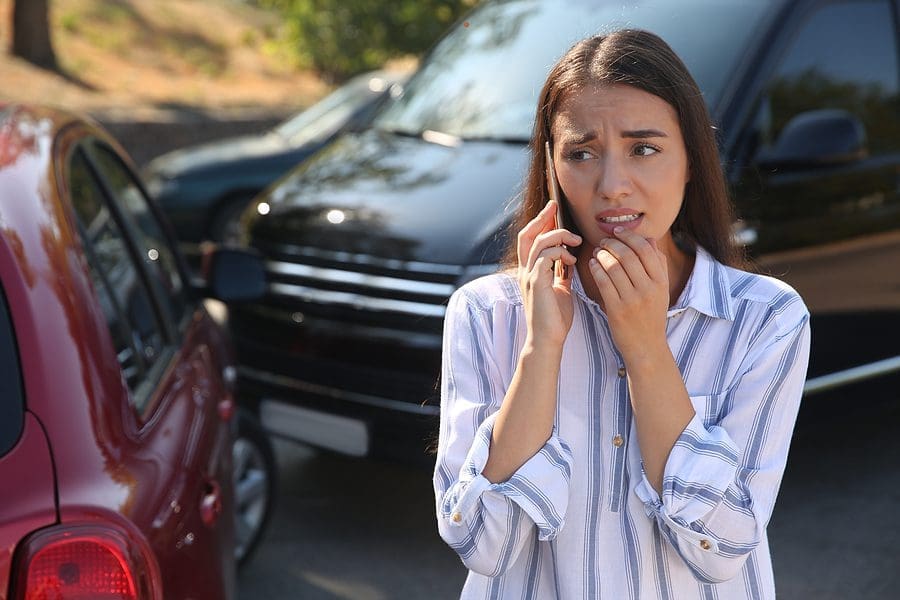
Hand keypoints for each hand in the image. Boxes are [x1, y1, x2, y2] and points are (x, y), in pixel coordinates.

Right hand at [516, 201, 580, 346]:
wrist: (548, 340)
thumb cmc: (555, 319)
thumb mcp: (561, 290)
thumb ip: (561, 274)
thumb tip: (570, 259)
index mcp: (530, 271)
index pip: (530, 239)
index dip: (540, 222)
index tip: (553, 210)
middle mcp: (526, 271)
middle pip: (527, 234)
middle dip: (542, 217)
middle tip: (555, 206)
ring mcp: (529, 276)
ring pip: (539, 241)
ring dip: (559, 235)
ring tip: (575, 241)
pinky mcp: (536, 282)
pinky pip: (545, 256)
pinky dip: (560, 252)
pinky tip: (571, 259)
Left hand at [588, 227, 668, 359]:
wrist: (646, 346)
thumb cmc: (651, 315)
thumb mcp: (661, 290)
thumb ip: (657, 265)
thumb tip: (649, 239)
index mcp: (661, 282)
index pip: (645, 249)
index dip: (629, 236)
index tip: (618, 232)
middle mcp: (648, 289)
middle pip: (627, 255)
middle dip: (612, 243)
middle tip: (604, 241)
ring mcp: (632, 299)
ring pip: (613, 267)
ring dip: (602, 255)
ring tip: (597, 252)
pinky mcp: (617, 309)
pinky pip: (603, 282)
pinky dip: (596, 269)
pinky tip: (592, 264)